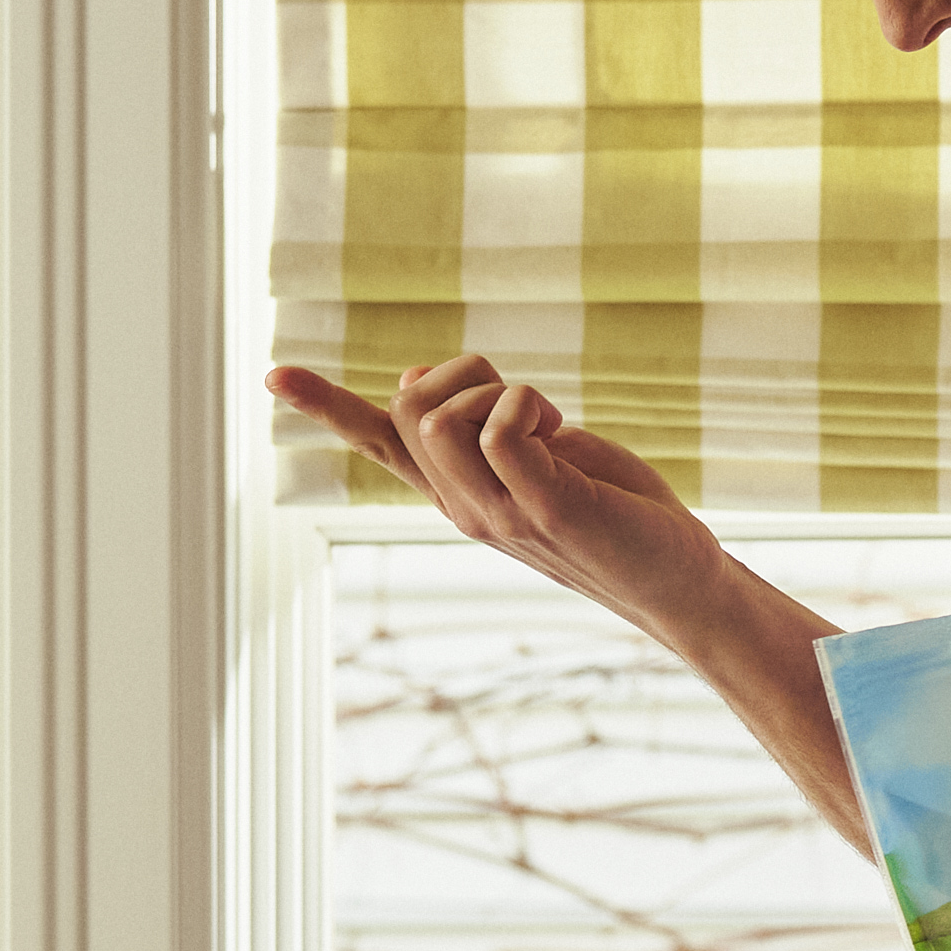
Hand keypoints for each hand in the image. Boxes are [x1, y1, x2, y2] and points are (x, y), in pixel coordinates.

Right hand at [268, 356, 732, 638]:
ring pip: (437, 416)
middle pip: (408, 403)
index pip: (376, 443)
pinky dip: (526, 406)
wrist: (676, 579)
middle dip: (464, 371)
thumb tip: (412, 370)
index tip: (273, 375)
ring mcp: (495, 513)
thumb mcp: (538, 456)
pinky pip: (497, 429)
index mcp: (455, 491)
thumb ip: (477, 425)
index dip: (326, 404)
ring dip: (498, 388)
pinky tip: (559, 433)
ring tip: (549, 426)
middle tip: (528, 406)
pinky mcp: (541, 507)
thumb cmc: (615, 512)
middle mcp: (461, 507)